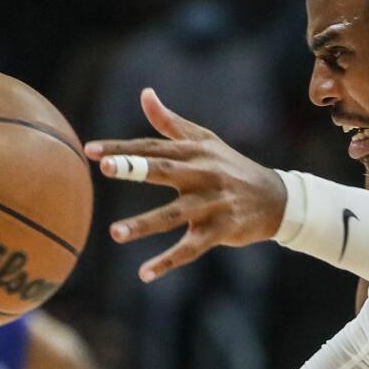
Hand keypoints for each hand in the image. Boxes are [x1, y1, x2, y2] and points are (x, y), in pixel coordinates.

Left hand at [86, 88, 287, 282]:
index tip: (91, 151)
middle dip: (134, 168)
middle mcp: (203, 175)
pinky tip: (145, 273)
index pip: (153, 147)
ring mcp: (212, 204)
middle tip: (105, 168)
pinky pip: (191, 248)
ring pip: (173, 215)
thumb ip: (170, 123)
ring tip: (115, 233)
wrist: (276, 199)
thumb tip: (145, 94)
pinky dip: (168, 261)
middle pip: (164, 170)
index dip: (123, 148)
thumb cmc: (232, 167)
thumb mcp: (206, 141)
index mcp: (196, 153)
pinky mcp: (220, 230)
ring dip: (144, 224)